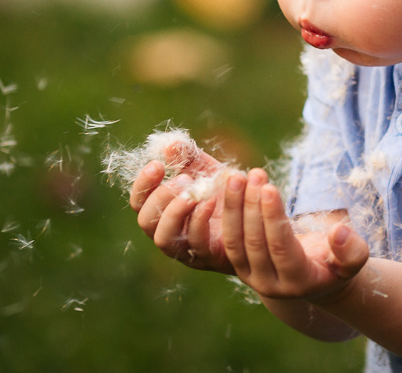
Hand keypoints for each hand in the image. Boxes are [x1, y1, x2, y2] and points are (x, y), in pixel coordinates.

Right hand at [130, 142, 233, 273]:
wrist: (262, 214)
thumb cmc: (230, 193)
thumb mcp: (209, 171)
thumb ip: (189, 158)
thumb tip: (169, 145)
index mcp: (164, 211)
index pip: (139, 202)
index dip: (143, 185)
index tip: (158, 165)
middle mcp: (170, 232)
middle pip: (146, 221)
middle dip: (160, 197)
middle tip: (183, 180)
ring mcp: (187, 248)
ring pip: (163, 238)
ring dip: (175, 212)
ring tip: (193, 192)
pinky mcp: (208, 256)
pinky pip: (195, 242)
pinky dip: (199, 219)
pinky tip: (211, 200)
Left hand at [221, 167, 368, 301]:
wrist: (315, 279)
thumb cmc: (337, 263)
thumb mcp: (353, 260)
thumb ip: (352, 251)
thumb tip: (338, 232)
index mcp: (299, 283)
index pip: (281, 248)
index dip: (273, 219)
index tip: (269, 188)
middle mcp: (270, 286)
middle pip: (255, 243)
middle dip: (252, 206)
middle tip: (254, 175)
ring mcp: (251, 278)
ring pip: (235, 242)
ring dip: (234, 207)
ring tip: (237, 177)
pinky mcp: (239, 268)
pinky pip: (227, 241)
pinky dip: (227, 214)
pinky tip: (230, 189)